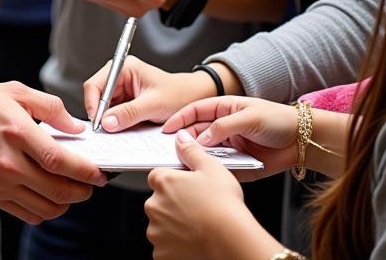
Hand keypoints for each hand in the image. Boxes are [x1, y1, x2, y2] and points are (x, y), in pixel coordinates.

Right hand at [0, 81, 105, 223]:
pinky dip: (44, 210)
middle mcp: (6, 163)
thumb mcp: (16, 91)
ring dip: (65, 203)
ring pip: (44, 208)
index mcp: (16, 132)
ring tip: (72, 189)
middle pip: (56, 190)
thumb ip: (51, 108)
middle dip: (82, 190)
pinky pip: (26, 213)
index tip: (100, 173)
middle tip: (92, 183)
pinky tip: (49, 194)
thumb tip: (76, 128)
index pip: (59, 161)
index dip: (85, 171)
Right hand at [83, 57, 210, 131]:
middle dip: (100, 114)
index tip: (96, 122)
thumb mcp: (153, 105)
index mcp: (125, 68)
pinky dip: (116, 124)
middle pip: (98, 96)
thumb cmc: (179, 94)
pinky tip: (122, 131)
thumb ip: (129, 113)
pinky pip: (115, 114)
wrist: (195, 99)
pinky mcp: (128, 102)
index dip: (93, 104)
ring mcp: (124, 90)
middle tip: (104, 131)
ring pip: (105, 107)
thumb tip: (106, 122)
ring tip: (116, 132)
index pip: (96, 84)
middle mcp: (121, 77)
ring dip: (109, 120)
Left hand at [145, 132, 270, 259]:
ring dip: (173, 227)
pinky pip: (165, 248)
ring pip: (161, 226)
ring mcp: (156, 232)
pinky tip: (193, 242)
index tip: (187, 188)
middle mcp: (154, 206)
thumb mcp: (212, 168)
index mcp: (163, 182)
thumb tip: (180, 138)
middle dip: (173, 205)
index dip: (173, 182)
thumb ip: (191, 151)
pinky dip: (176, 247)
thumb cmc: (224, 206)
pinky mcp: (162, 254)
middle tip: (196, 209)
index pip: (158, 177)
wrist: (231, 242)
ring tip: (198, 227)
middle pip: (158, 201)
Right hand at [163, 96, 299, 178]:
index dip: (179, 119)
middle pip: (197, 134)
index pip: (195, 111)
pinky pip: (221, 168)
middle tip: (170, 151)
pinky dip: (213, 171)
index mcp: (223, 108)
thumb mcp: (248, 117)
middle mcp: (223, 127)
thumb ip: (223, 127)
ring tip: (185, 165)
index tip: (165, 129)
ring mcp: (230, 146)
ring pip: (206, 153)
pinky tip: (206, 174)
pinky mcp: (239, 164)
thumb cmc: (277, 119)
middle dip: (184, 141)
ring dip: (197, 158)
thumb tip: (200, 139)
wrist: (302, 141)